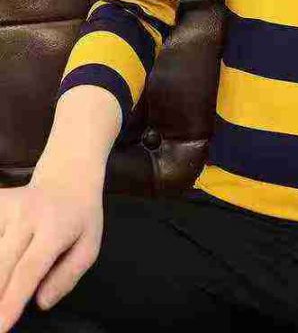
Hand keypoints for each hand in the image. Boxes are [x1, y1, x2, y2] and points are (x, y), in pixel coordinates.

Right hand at [0, 176, 103, 331]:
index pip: (30, 268)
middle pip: (2, 263)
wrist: (68, 178)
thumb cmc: (79, 219)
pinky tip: (0, 264)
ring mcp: (6, 206)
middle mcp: (27, 215)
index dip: (13, 299)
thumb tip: (41, 302)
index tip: (1, 327)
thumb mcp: (89, 245)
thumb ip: (68, 275)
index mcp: (55, 227)